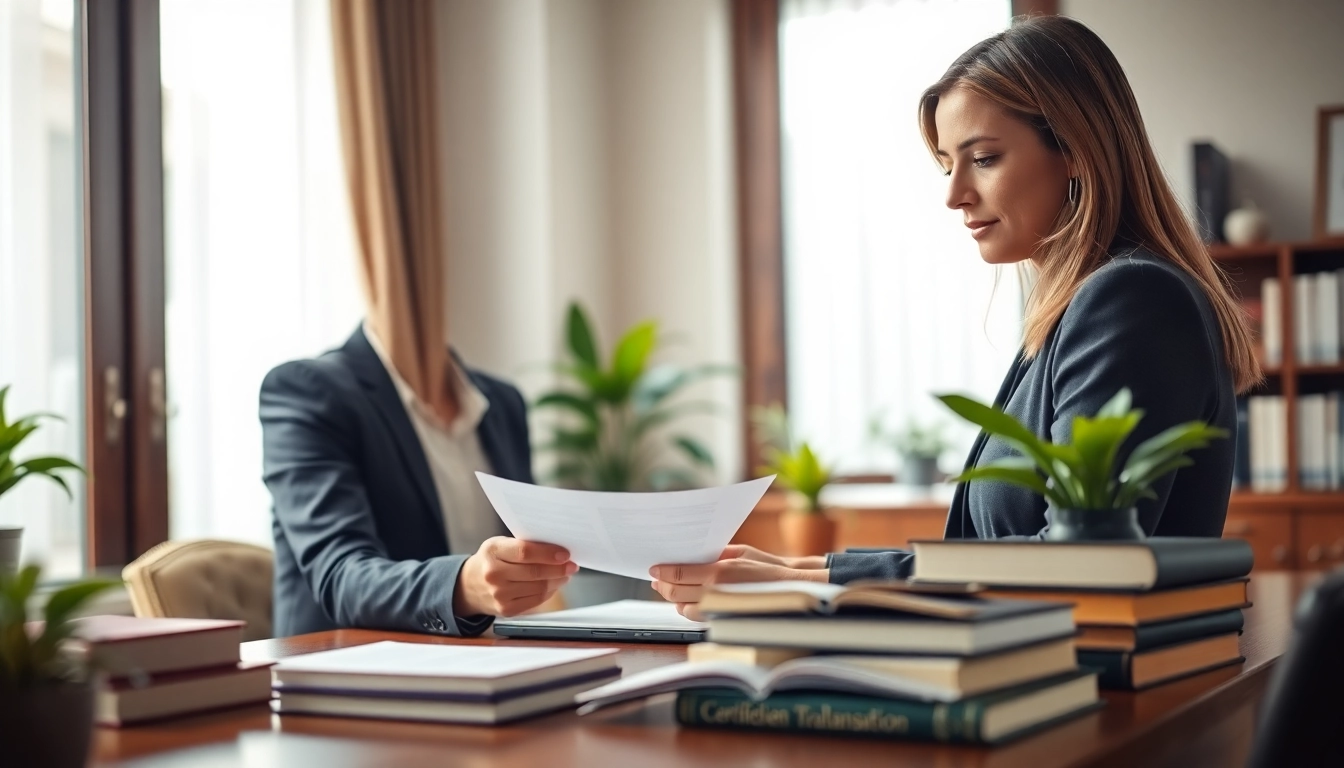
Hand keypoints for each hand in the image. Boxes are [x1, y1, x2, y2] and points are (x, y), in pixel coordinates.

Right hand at [453, 537, 576, 617]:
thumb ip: (524, 545)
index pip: (525, 552)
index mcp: (492, 551)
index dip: (548, 553)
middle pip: (535, 572)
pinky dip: (549, 592)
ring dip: (557, 580)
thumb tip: (557, 549)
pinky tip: (554, 584)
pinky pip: (536, 600)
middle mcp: (493, 574)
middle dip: (559, 568)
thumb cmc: (492, 560)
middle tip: (571, 565)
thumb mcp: (500, 544)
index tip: (565, 554)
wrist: (470, 585)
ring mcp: (499, 594)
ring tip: (564, 573)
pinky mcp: (506, 609)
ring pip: (539, 588)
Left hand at [650, 546, 828, 619]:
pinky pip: (697, 617)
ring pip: (683, 609)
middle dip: (662, 586)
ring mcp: (719, 609)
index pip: (678, 574)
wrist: (792, 588)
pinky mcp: (724, 620)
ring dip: (674, 600)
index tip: (653, 569)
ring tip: (670, 591)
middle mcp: (716, 592)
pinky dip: (688, 610)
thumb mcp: (740, 551)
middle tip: (657, 580)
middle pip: (675, 593)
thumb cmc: (769, 568)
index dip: (662, 572)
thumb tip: (690, 555)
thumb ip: (714, 554)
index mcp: (719, 571)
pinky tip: (687, 602)